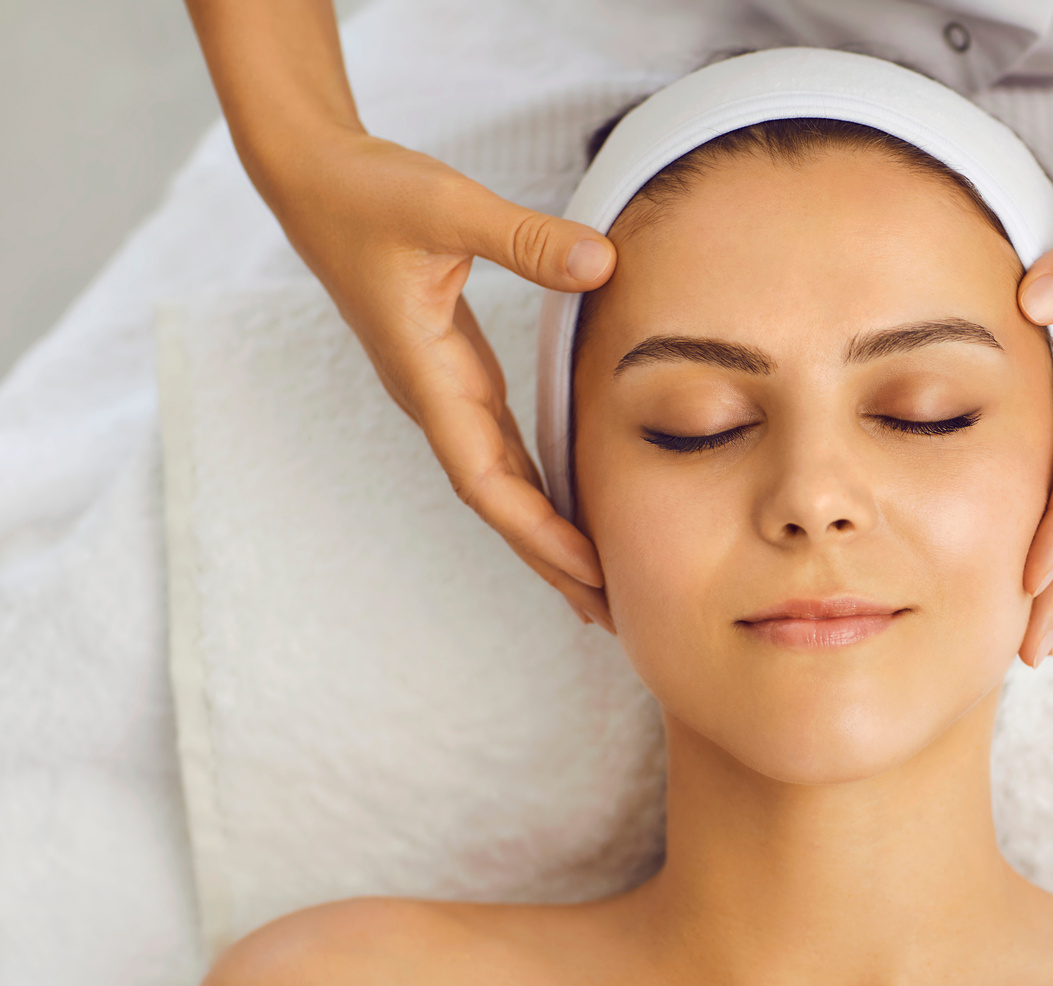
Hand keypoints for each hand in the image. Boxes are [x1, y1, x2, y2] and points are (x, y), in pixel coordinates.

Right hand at [259, 130, 616, 626]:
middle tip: (613, 614)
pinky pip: (504, 448)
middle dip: (550, 560)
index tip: (590, 571)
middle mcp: (435, 398)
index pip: (485, 477)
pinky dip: (538, 488)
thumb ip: (524, 237)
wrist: (313, 178)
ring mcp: (445, 390)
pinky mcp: (457, 372)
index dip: (537, 529)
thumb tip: (603, 263)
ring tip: (601, 586)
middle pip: (498, 502)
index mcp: (427, 377)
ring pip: (501, 482)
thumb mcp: (446, 204)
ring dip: (546, 535)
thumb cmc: (368, 191)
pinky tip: (572, 512)